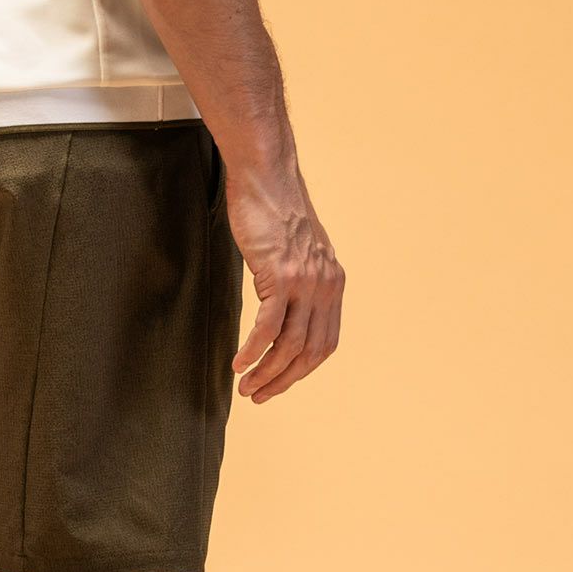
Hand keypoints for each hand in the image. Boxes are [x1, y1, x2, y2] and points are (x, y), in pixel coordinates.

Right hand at [225, 154, 343, 402]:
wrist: (265, 175)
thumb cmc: (274, 208)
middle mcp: (325, 285)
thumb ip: (301, 277)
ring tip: (247, 388)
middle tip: (260, 396)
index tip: (280, 382)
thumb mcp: (299, 248)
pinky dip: (254, 351)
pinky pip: (268, 327)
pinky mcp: (279, 275)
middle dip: (284, 380)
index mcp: (333, 281)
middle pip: (310, 351)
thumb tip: (286, 306)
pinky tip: (239, 363)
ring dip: (267, 373)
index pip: (325, 342)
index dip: (303, 369)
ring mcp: (304, 281)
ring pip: (290, 345)